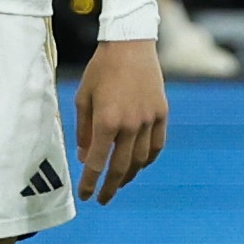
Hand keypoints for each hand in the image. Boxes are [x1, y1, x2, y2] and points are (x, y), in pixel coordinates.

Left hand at [74, 39, 168, 203]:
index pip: (97, 162)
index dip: (90, 182)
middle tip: (103, 199)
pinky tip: (139, 164)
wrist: (130, 44)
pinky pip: (157, 145)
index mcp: (106, 121)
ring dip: (129, 175)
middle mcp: (129, 125)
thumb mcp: (83, 98)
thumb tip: (85, 158)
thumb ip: (83, 130)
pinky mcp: (161, 113)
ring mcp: (148, 120)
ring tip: (119, 182)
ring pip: (141, 159)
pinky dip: (148, 159)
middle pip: (121, 167)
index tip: (86, 196)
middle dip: (110, 187)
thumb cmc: (100, 69)